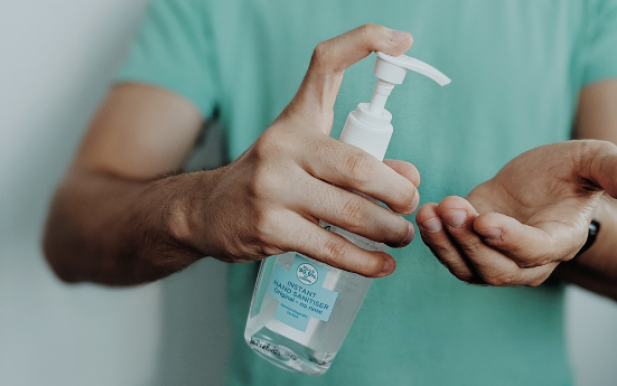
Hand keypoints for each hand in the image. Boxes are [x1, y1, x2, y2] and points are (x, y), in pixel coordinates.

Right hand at [178, 25, 418, 276]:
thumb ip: (360, 160)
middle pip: (358, 165)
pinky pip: (330, 247)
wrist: (206, 211)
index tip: (402, 41)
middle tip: (410, 205)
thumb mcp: (308, 155)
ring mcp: (273, 188)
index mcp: (296, 119)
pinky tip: (381, 265)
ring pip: (350, 212)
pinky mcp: (269, 228)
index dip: (365, 43)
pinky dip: (364, 261)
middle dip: (396, 192)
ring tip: (402, 238)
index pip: (326, 64)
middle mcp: (283, 147)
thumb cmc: (271, 178)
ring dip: (388, 231)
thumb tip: (410, 178)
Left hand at [416, 140, 616, 285]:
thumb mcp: (598, 160)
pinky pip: (453, 255)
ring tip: (430, 212)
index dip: (511, 241)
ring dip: (446, 244)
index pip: (536, 252)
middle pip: (498, 269)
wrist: (548, 181)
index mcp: (562, 239)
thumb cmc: (575, 173)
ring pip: (471, 269)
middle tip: (450, 210)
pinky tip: (424, 214)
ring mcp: (499, 255)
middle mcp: (529, 258)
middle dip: (470, 243)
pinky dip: (436, 240)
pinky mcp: (474, 245)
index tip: (486, 221)